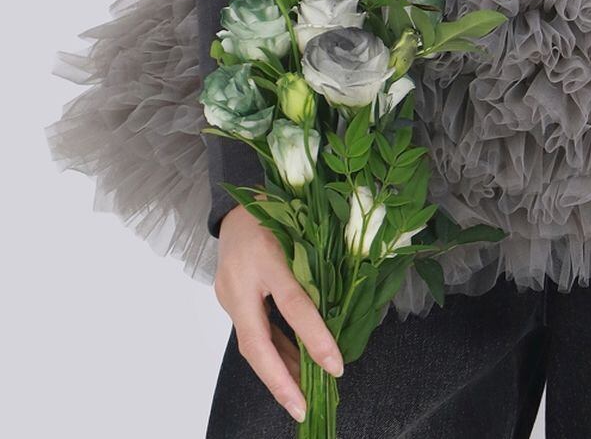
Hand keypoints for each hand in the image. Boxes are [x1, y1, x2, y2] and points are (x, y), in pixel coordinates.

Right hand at [215, 203, 343, 423]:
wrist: (237, 203)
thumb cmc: (280, 209)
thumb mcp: (304, 230)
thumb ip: (317, 268)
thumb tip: (341, 313)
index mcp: (266, 255)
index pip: (294, 305)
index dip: (315, 338)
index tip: (335, 366)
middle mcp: (241, 279)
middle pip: (257, 342)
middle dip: (279, 381)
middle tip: (302, 408)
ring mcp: (228, 292)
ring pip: (252, 342)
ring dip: (277, 370)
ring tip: (303, 393)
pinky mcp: (227, 298)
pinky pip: (251, 332)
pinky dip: (271, 350)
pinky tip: (290, 367)